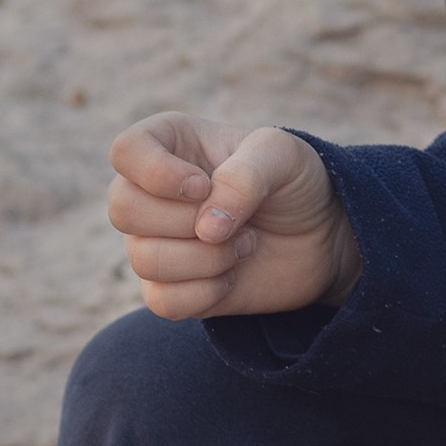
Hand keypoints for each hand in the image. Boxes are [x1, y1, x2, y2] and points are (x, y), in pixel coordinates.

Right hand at [106, 111, 360, 318]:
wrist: (322, 235)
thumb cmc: (295, 183)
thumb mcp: (283, 156)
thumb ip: (244, 176)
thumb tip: (206, 228)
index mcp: (170, 144)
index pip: (126, 151)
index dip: (159, 173)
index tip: (204, 184)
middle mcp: (151, 193)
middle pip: (123, 208)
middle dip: (188, 219)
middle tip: (238, 218)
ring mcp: (154, 241)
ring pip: (144, 258)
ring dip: (209, 257)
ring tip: (246, 243)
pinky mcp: (168, 288)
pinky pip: (161, 301)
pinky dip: (206, 292)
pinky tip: (234, 274)